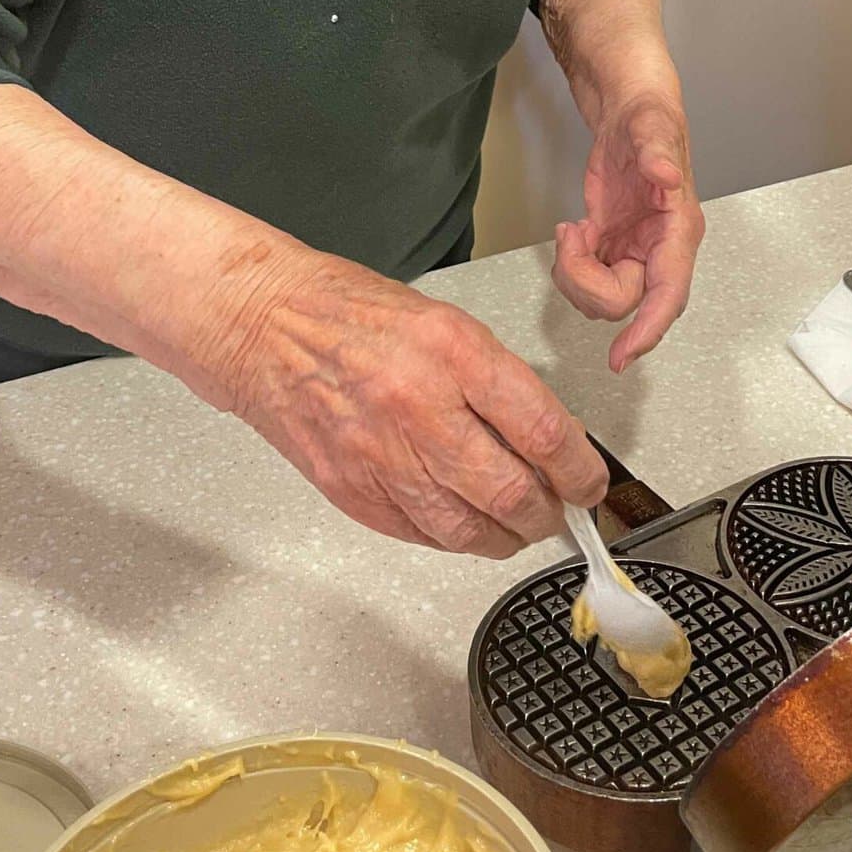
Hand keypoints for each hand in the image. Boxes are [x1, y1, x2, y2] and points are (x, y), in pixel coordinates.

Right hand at [220, 250, 607, 555]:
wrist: (261, 325)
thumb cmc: (348, 313)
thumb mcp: (442, 322)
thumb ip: (495, 380)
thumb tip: (546, 437)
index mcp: (451, 352)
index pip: (541, 428)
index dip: (579, 469)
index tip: (590, 482)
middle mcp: (419, 407)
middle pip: (509, 492)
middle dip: (547, 513)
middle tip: (558, 510)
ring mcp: (380, 456)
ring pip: (467, 530)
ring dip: (505, 536)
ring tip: (516, 524)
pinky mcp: (351, 492)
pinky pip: (420, 536)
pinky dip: (452, 538)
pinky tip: (463, 522)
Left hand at [552, 92, 704, 372]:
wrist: (630, 116)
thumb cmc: (649, 120)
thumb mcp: (652, 127)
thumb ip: (658, 153)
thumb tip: (667, 176)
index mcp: (678, 232)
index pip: (668, 295)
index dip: (647, 330)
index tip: (621, 356)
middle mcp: (661, 252)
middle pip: (622, 303)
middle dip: (585, 280)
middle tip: (573, 237)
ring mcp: (636, 255)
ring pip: (601, 299)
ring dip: (574, 273)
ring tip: (573, 230)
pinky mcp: (614, 251)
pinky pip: (587, 281)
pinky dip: (571, 263)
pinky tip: (576, 231)